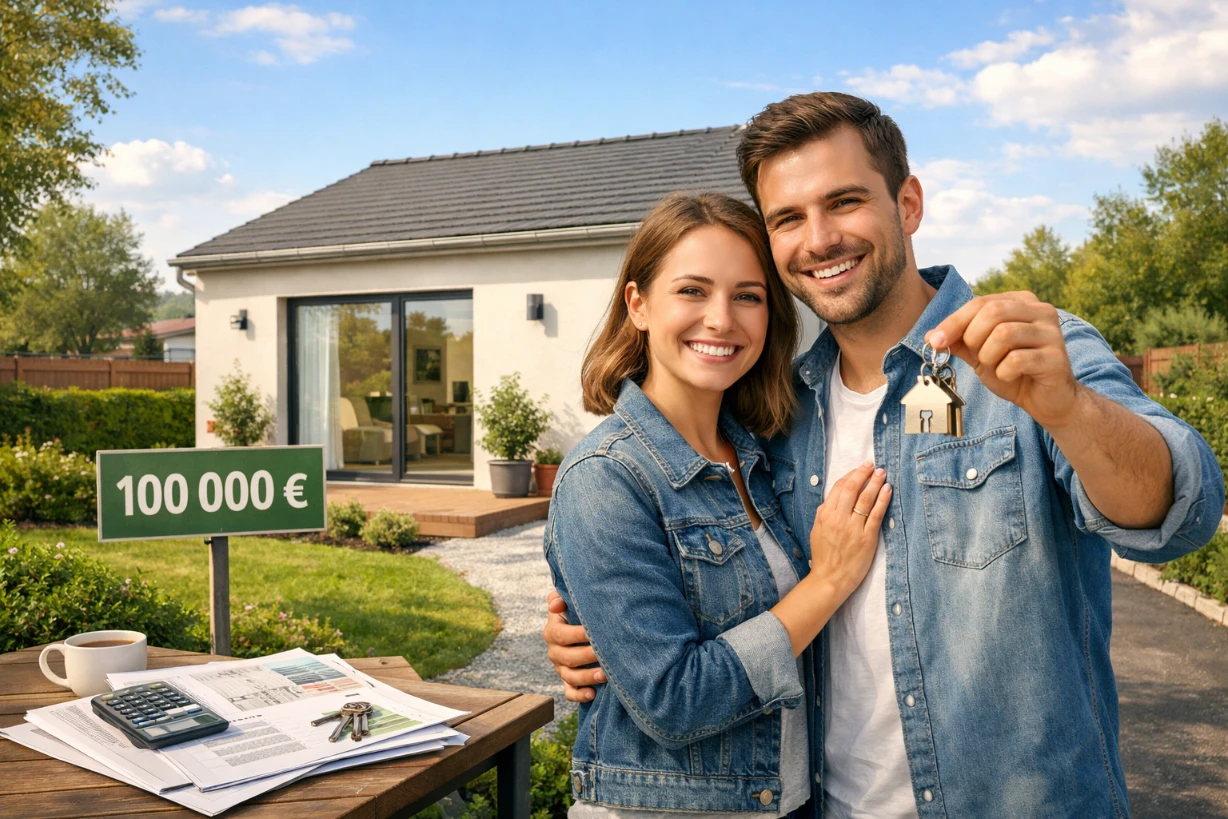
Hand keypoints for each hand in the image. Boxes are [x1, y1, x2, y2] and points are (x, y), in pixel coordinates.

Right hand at [543, 589, 605, 702]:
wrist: (584, 627)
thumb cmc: (578, 610)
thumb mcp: (568, 600)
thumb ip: (559, 598)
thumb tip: (557, 604)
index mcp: (552, 631)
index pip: (560, 634)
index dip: (577, 634)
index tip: (594, 632)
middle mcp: (554, 651)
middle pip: (567, 657)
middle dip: (587, 657)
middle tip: (605, 654)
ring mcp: (561, 668)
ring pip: (569, 677)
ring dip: (587, 677)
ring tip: (604, 675)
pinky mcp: (568, 682)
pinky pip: (569, 692)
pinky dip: (579, 695)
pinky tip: (592, 694)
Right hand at [808, 461, 890, 598]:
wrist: (830, 579)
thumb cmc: (824, 556)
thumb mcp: (817, 530)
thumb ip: (824, 513)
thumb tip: (834, 497)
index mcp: (825, 515)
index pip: (839, 488)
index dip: (851, 475)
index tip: (860, 468)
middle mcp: (839, 518)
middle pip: (852, 489)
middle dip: (864, 474)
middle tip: (872, 465)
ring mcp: (854, 528)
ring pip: (865, 499)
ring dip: (875, 483)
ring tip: (882, 473)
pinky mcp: (867, 538)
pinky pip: (876, 515)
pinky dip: (883, 500)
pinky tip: (888, 490)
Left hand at [926, 292, 1082, 429]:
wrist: (1045, 400)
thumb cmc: (1012, 372)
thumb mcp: (980, 353)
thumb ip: (959, 341)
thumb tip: (931, 336)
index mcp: (1021, 302)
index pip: (980, 303)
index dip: (954, 322)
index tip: (935, 341)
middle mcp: (1040, 310)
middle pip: (992, 312)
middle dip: (974, 339)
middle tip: (978, 358)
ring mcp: (1052, 332)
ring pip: (1004, 334)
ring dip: (989, 357)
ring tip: (996, 367)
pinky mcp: (1056, 357)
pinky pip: (1017, 360)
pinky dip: (1004, 372)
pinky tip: (1010, 376)